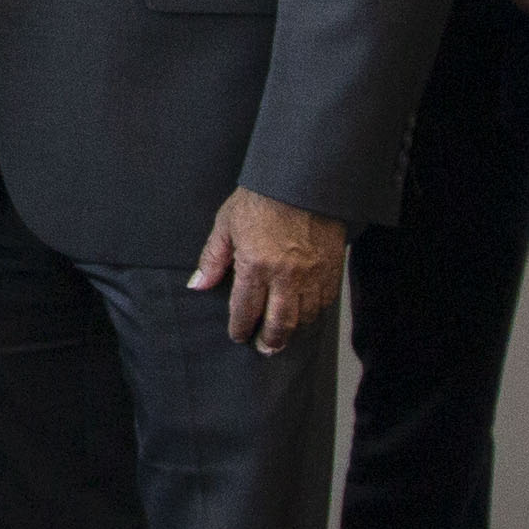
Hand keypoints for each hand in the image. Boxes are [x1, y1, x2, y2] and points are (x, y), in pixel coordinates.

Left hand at [191, 186, 346, 353]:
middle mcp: (285, 276)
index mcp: (255, 265)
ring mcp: (311, 275)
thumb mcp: (227, 223)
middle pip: (278, 325)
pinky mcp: (330, 270)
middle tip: (263, 348)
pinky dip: (312, 315)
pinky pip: (323, 304)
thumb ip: (212, 258)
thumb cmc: (261, 198)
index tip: (237, 335)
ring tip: (282, 337)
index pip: (245, 310)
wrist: (301, 180)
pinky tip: (304, 317)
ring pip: (303, 318)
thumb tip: (198, 284)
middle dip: (268, 342)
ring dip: (291, 332)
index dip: (239, 328)